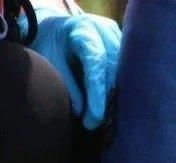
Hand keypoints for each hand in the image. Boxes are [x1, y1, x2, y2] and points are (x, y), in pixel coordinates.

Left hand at [26, 7, 120, 129]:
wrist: (54, 27)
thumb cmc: (49, 44)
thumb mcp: (50, 63)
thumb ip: (67, 86)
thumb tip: (82, 113)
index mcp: (83, 28)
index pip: (96, 63)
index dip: (97, 94)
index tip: (94, 119)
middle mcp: (104, 29)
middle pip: (113, 69)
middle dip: (107, 99)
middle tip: (96, 123)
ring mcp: (116, 36)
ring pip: (123, 72)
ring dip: (116, 96)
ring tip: (104, 117)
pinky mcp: (122, 45)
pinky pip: (126, 71)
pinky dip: (120, 89)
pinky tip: (113, 104)